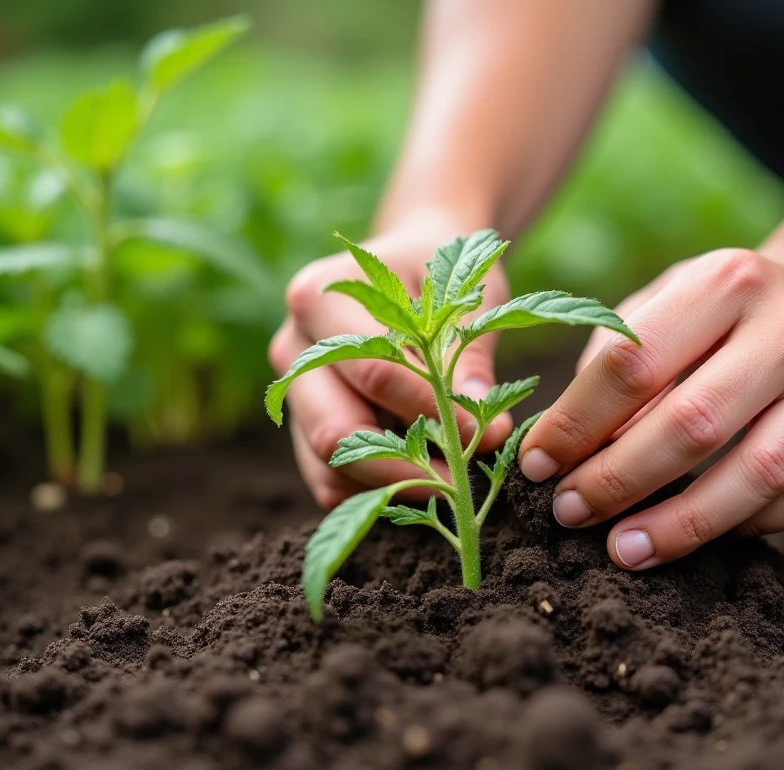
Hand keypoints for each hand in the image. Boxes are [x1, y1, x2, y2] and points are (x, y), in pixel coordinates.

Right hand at [269, 217, 512, 508]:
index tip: (481, 433)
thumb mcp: (462, 294)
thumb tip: (492, 429)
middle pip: (333, 432)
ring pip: (326, 468)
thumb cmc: (435, 271)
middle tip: (459, 478)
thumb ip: (473, 357)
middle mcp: (292, 348)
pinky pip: (327, 482)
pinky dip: (374, 492)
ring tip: (446, 478)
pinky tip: (420, 477)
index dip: (430, 411)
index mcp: (317, 298)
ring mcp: (291, 392)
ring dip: (389, 486)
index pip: (374, 373)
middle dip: (401, 467)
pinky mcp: (301, 426)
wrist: (404, 263)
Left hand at [518, 240, 783, 570]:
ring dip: (679, 525)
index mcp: (727, 282)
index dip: (575, 422)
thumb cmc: (721, 311)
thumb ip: (614, 363)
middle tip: (570, 513)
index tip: (536, 464)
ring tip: (623, 549)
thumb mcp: (664, 303)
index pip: (633, 364)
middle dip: (618, 481)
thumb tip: (565, 451)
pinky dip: (748, 528)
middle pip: (692, 425)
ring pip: (757, 475)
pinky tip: (701, 539)